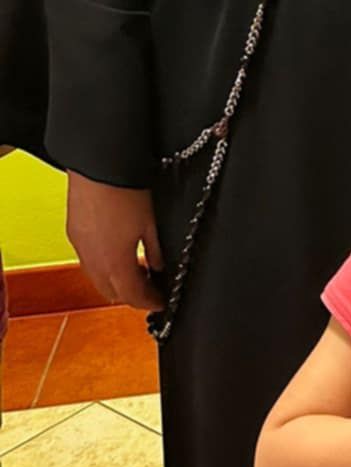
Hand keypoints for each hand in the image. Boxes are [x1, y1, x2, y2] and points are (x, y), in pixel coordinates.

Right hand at [65, 173, 163, 310]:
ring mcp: (80, 247)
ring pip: (97, 279)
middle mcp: (93, 261)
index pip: (133, 296)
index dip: (150, 302)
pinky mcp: (74, 233)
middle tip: (152, 288)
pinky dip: (103, 267)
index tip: (162, 301)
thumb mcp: (150, 223)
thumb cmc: (126, 190)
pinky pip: (88, 262)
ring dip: (116, 282)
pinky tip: (117, 254)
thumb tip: (160, 267)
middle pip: (112, 293)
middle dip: (133, 296)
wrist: (98, 164)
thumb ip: (154, 250)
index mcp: (115, 263)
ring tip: (137, 270)